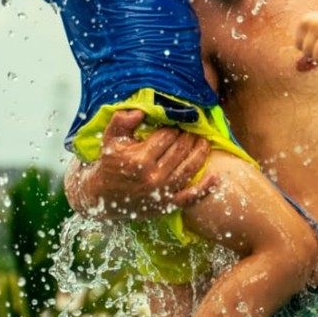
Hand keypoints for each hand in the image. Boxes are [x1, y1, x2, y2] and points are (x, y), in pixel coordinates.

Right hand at [63, 109, 215, 218]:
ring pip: (189, 169)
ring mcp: (162, 192)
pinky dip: (205, 188)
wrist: (101, 197)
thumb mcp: (109, 139)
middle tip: (192, 130)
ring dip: (201, 153)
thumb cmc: (108, 163)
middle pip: (180, 151)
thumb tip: (140, 110)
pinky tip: (215, 177)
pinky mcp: (166, 206)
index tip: (176, 123)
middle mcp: (153, 177)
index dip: (174, 127)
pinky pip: (191, 197)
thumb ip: (121, 120)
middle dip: (189, 137)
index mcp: (140, 159)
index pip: (167, 137)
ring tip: (205, 142)